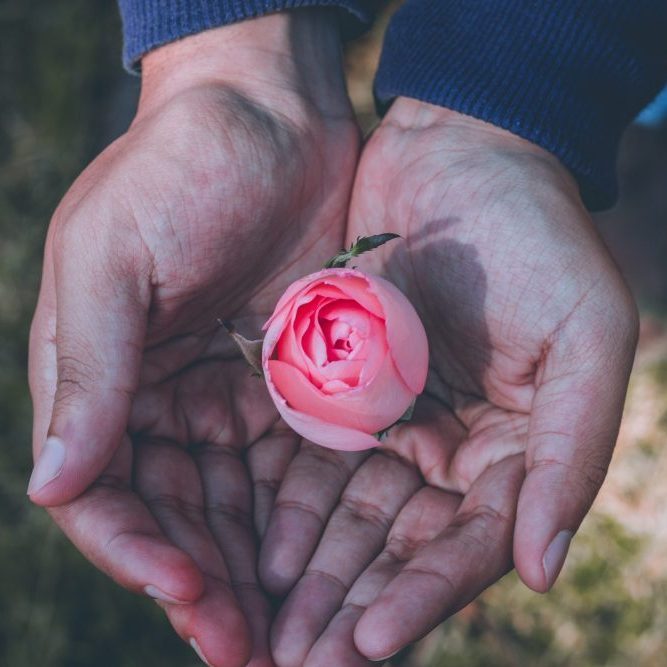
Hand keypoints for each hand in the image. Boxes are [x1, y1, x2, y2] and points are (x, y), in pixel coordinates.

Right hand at [27, 12, 358, 665]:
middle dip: (208, 586)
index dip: (141, 550)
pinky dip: (302, 518)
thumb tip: (53, 486)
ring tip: (295, 636)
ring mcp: (230, 393)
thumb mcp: (117, 257)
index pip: (108, 491)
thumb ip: (89, 370)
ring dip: (258, 572)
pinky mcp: (293, 380)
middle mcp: (163, 398)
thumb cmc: (181, 168)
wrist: (270, 115)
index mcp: (103, 376)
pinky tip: (326, 562)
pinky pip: (291, 465)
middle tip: (253, 654)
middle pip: (179, 516)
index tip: (191, 594)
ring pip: (237, 507)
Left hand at [259, 99, 638, 664]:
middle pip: (398, 547)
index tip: (364, 645)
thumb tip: (544, 571)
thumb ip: (572, 453)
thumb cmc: (537, 236)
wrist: (462, 154)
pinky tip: (248, 547)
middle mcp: (451, 447)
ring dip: (308, 574)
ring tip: (260, 628)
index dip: (421, 598)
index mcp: (516, 448)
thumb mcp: (584, 337)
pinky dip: (282, 506)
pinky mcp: (341, 385)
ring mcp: (392, 419)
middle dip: (349, 606)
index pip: (468, 546)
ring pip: (346, 517)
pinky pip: (308, 458)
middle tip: (294, 663)